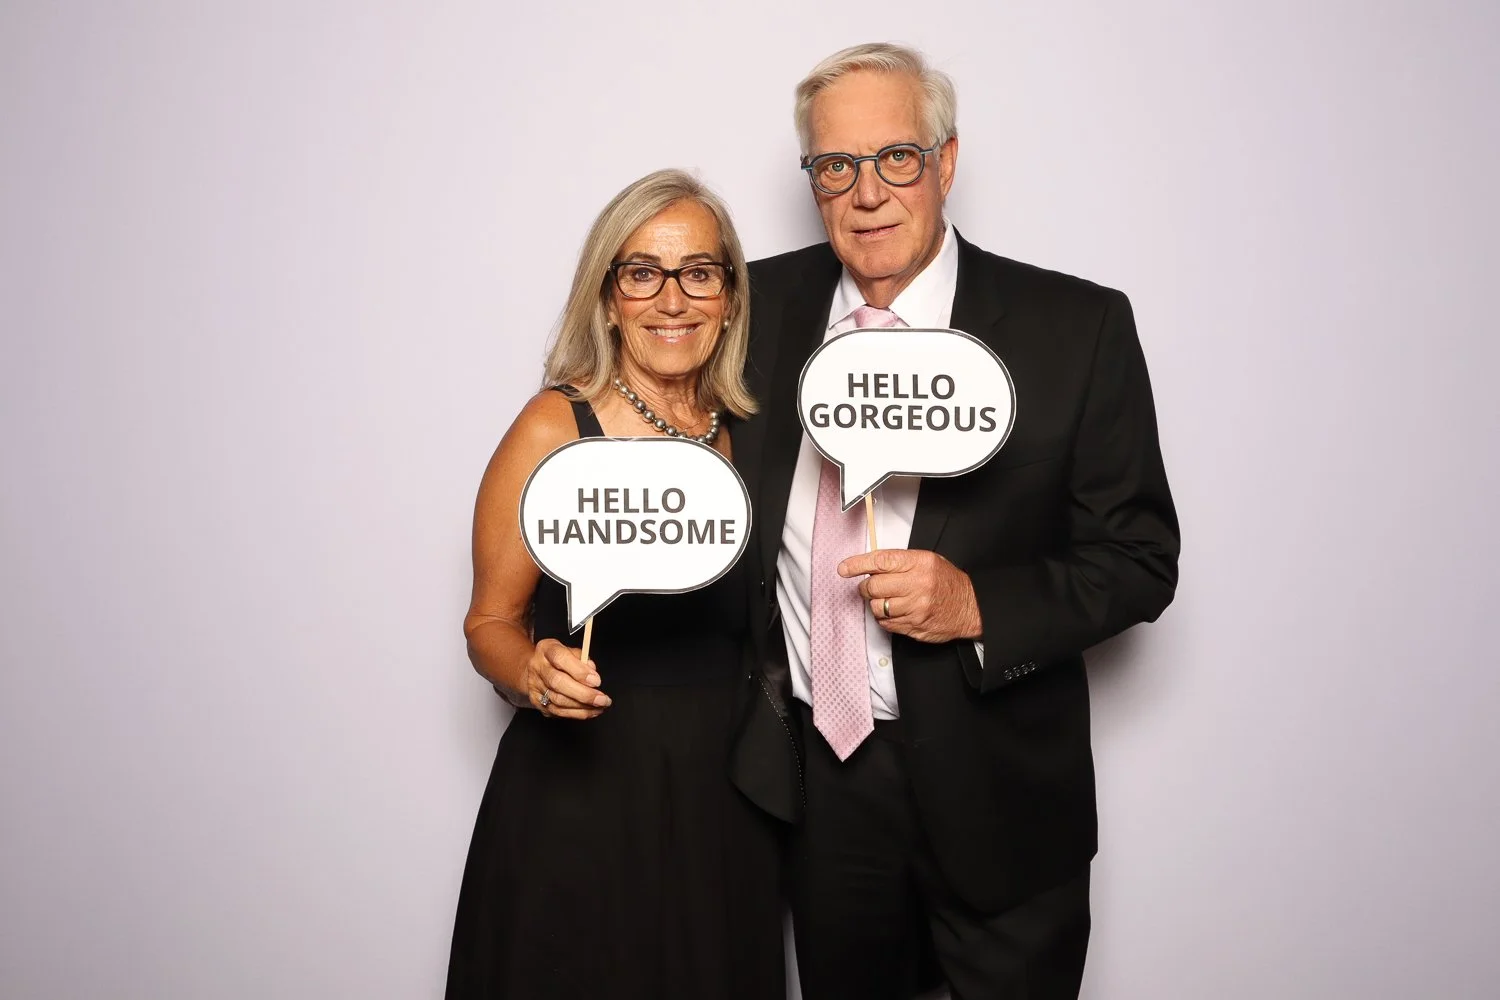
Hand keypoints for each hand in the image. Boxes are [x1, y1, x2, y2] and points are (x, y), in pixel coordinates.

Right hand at [524, 638, 610, 718]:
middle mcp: (538, 667)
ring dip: (583, 706)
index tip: (596, 681)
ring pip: (558, 700)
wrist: (534, 668)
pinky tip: (591, 711)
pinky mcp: (537, 702)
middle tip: (602, 699)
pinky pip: (558, 711)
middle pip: (558, 683)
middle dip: (584, 694)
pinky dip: (577, 713)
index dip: (579, 671)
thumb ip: (582, 657)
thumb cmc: (556, 659)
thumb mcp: (569, 650)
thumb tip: (592, 671)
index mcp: (546, 649)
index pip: (561, 658)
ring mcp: (535, 686)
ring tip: (600, 706)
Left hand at [838, 549, 982, 643]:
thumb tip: (868, 566)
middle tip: (871, 587)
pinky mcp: (914, 627)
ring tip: (889, 600)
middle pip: (873, 587)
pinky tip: (897, 612)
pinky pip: (886, 624)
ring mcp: (916, 608)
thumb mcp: (927, 561)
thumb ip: (899, 563)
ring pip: (877, 607)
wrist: (970, 607)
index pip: (880, 561)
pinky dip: (886, 618)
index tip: (844, 568)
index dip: (857, 564)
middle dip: (866, 587)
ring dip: (877, 604)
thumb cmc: (946, 582)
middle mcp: (917, 585)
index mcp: (919, 564)